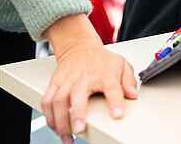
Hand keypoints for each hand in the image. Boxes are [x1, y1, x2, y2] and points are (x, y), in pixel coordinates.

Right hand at [41, 14, 137, 142]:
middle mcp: (84, 77)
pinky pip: (47, 100)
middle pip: (78, 95)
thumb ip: (128, 80)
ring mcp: (67, 80)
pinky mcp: (55, 83)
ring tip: (66, 137)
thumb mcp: (121, 64)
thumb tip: (133, 94)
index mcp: (104, 74)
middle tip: (79, 130)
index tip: (117, 115)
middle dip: (77, 114)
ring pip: (58, 101)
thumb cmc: (101, 60)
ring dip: (60, 121)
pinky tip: (54, 126)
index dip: (115, 101)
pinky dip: (48, 115)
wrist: (79, 46)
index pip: (112, 87)